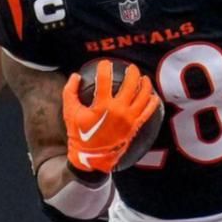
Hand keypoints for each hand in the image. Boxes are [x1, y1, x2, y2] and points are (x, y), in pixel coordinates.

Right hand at [62, 59, 159, 175]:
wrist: (91, 158)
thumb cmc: (79, 135)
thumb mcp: (69, 112)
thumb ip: (70, 92)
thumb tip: (75, 76)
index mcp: (102, 105)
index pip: (105, 79)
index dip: (105, 67)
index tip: (104, 63)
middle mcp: (119, 110)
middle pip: (131, 83)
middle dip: (132, 71)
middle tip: (130, 67)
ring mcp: (130, 118)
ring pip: (144, 95)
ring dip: (145, 83)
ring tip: (143, 78)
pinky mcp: (136, 126)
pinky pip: (149, 111)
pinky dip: (152, 101)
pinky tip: (152, 95)